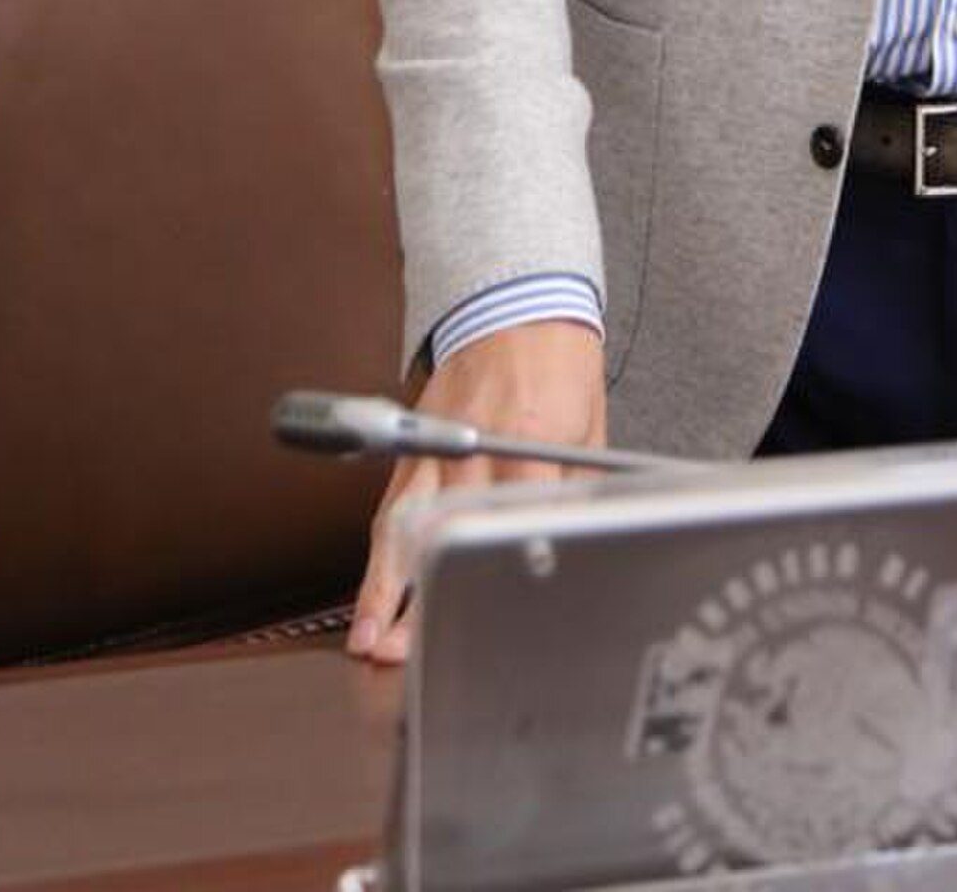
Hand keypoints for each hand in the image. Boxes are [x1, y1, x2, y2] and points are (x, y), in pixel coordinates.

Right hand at [347, 319, 606, 664]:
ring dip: (383, 588)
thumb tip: (571, 547)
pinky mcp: (413, 445)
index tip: (495, 616)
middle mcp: (472, 443)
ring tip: (369, 641)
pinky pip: (390, 508)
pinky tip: (368, 598)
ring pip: (403, 525)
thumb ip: (575, 488)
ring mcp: (435, 444)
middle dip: (428, 592)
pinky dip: (377, 557)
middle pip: (448, 529)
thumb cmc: (560, 366)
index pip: (513, 515)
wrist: (517, 305)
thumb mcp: (588, 426)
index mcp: (529, 437)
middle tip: (412, 652)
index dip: (501, 567)